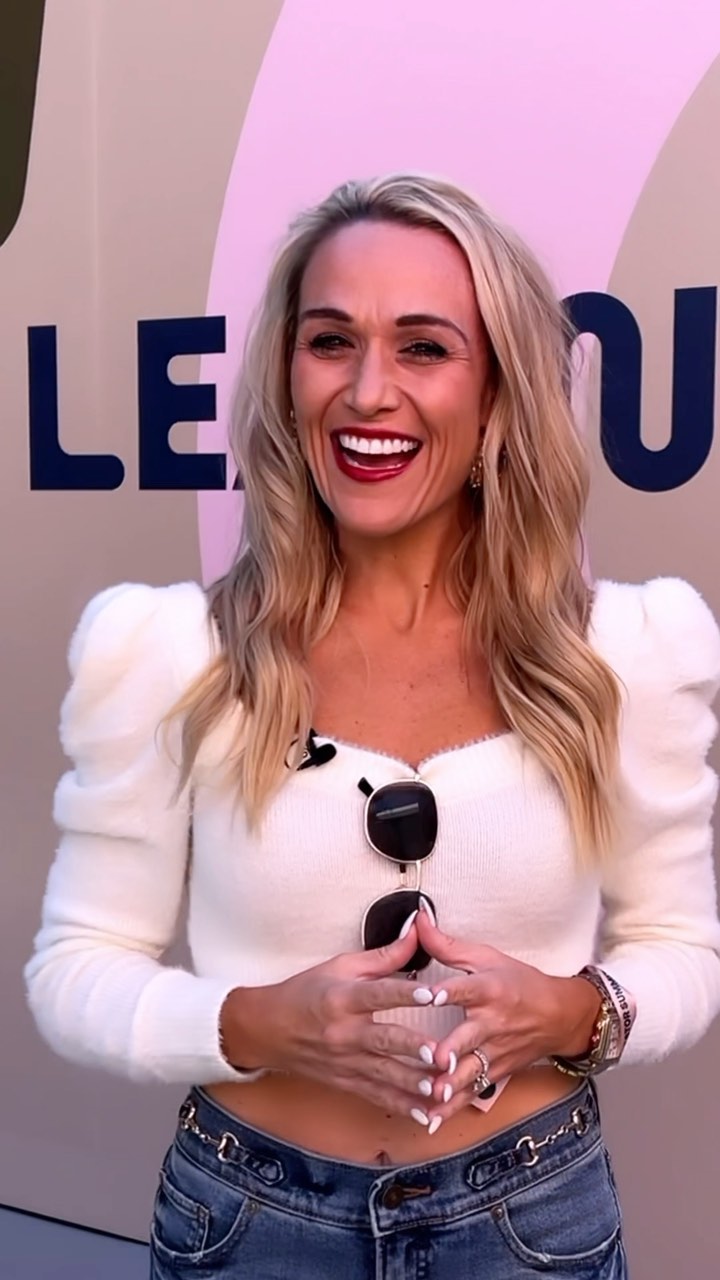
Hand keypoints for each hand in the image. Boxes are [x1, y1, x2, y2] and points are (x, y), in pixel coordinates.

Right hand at [220, 924, 443, 1121]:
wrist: (266, 1030)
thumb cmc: (306, 991)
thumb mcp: (340, 966)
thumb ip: (383, 955)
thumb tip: (416, 931)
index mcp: (343, 997)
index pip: (378, 994)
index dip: (405, 993)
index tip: (433, 994)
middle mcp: (345, 1032)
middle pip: (383, 1040)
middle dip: (413, 1048)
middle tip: (442, 1054)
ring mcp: (345, 1061)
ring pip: (384, 1074)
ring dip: (413, 1083)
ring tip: (440, 1089)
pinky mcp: (346, 1082)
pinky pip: (377, 1096)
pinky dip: (402, 1106)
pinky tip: (426, 1115)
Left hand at [411, 906, 601, 1127]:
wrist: (560, 1016)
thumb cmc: (518, 982)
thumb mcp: (487, 958)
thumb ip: (447, 944)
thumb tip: (417, 921)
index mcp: (490, 989)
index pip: (468, 988)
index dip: (448, 991)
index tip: (428, 996)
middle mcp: (493, 1022)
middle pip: (469, 1038)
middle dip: (451, 1050)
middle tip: (432, 1059)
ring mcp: (496, 1051)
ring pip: (470, 1072)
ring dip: (450, 1086)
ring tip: (428, 1098)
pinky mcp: (496, 1072)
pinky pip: (472, 1092)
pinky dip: (453, 1108)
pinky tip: (432, 1121)